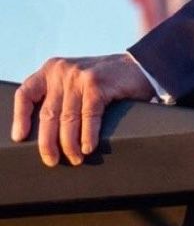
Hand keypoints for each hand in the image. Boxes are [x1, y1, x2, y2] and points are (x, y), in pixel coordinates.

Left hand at [11, 54, 154, 166]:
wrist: (140, 65)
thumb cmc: (106, 80)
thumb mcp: (75, 82)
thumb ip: (60, 97)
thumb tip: (46, 133)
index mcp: (51, 70)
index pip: (26, 94)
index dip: (20, 117)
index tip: (20, 137)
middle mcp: (61, 71)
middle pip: (48, 113)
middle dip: (48, 142)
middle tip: (52, 160)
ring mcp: (79, 77)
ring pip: (67, 118)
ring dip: (70, 144)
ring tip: (75, 158)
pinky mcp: (97, 85)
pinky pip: (88, 116)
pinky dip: (88, 135)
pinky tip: (88, 147)